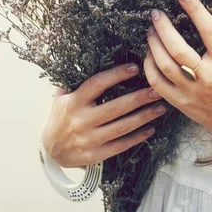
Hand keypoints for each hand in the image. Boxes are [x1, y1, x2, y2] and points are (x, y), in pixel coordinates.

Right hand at [40, 63, 167, 167]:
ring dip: (144, 117)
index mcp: (73, 102)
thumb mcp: (61, 98)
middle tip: (157, 90)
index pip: (97, 84)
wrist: (51, 151)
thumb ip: (73, 81)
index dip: (116, 75)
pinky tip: (151, 129)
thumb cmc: (61, 118)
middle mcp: (81, 120)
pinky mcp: (95, 155)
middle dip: (139, 98)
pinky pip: (120, 145)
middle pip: (115, 107)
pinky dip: (137, 137)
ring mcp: (88, 139)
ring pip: (121, 127)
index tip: (134, 68)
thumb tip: (89, 56)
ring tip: (160, 108)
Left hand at [143, 0, 211, 142]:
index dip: (195, 9)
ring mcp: (191, 90)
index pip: (208, 30)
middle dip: (164, 27)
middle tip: (156, 13)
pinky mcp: (180, 102)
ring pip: (165, 65)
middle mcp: (207, 75)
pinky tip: (149, 54)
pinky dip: (149, 67)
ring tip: (150, 31)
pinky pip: (157, 83)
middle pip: (179, 49)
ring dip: (153, 45)